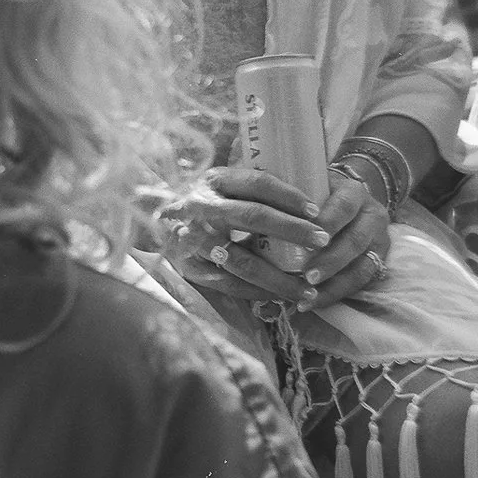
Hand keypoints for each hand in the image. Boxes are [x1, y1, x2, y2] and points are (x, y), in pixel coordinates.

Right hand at [161, 167, 333, 308]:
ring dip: (280, 277)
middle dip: (292, 230)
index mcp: (215, 181)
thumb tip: (308, 207)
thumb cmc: (204, 203)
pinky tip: (281, 297)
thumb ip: (254, 192)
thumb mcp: (222, 186)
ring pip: (243, 260)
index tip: (315, 210)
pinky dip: (258, 292)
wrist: (154, 222)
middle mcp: (202, 207)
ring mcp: (194, 239)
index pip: (257, 183)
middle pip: (253, 217)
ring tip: (308, 288)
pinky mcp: (191, 267)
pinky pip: (230, 284)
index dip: (288, 195)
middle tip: (323, 241)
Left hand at [301, 170, 392, 306]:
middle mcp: (372, 215)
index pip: (343, 206)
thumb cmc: (315, 199)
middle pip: (355, 240)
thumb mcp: (306, 191)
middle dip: (330, 261)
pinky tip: (312, 302)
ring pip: (362, 266)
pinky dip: (335, 294)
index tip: (305, 238)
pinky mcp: (378, 262)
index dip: (326, 223)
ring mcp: (379, 241)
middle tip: (307, 276)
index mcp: (353, 192)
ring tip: (308, 296)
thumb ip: (288, 202)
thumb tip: (254, 217)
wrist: (345, 204)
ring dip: (333, 284)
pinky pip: (361, 283)